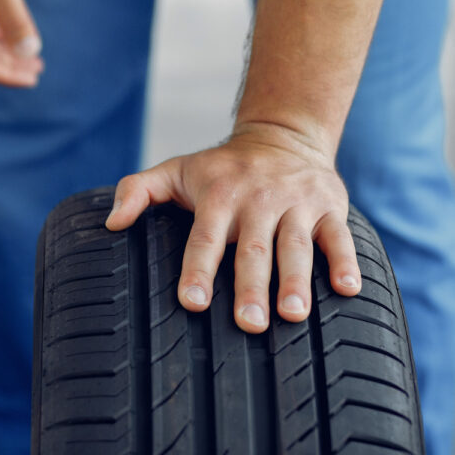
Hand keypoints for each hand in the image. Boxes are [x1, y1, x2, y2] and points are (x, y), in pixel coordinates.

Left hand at [105, 122, 360, 332]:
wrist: (282, 136)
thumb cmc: (220, 167)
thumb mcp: (175, 170)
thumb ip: (137, 191)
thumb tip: (111, 224)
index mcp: (219, 195)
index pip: (204, 236)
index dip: (198, 268)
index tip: (191, 301)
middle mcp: (258, 199)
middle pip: (253, 248)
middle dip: (251, 287)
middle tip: (249, 324)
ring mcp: (296, 203)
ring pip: (296, 246)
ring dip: (296, 281)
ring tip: (293, 315)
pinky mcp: (328, 207)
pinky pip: (339, 236)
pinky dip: (346, 261)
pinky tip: (349, 289)